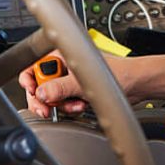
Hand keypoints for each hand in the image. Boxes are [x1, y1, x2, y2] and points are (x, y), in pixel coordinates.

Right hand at [18, 52, 136, 119]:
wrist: (136, 84)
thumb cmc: (119, 71)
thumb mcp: (84, 80)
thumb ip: (60, 87)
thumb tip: (41, 94)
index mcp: (61, 54)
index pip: (33, 66)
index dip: (29, 80)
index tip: (33, 92)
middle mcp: (63, 66)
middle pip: (39, 85)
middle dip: (44, 99)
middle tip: (47, 109)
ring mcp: (69, 80)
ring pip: (51, 97)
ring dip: (61, 105)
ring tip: (75, 104)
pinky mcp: (76, 92)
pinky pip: (63, 104)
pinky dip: (70, 107)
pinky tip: (81, 105)